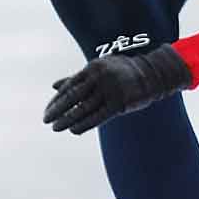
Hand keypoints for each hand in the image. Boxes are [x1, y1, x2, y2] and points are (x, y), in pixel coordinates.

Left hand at [45, 43, 192, 134]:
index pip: (69, 86)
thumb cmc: (121, 72)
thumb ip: (77, 78)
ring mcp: (110, 89)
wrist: (152, 74)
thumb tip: (54, 86)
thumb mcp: (98, 70)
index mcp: (92, 68)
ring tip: (56, 127)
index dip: (57, 100)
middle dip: (58, 110)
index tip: (47, 111)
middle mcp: (100, 77)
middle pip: (73, 97)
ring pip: (84, 108)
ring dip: (68, 119)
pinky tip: (73, 130)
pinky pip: (98, 116)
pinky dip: (84, 124)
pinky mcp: (120, 102)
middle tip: (46, 120)